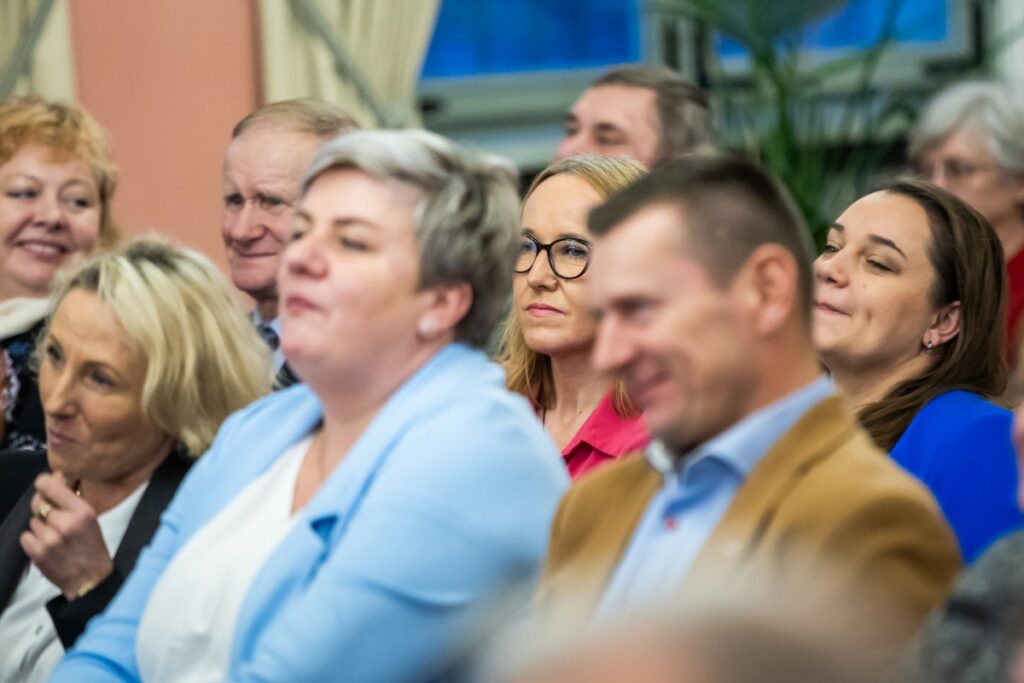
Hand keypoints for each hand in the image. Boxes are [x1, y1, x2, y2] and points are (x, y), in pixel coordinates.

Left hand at [19, 471, 113, 598]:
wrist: (90, 579)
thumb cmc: (92, 545)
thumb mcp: (90, 518)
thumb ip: (71, 499)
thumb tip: (56, 476)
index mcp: (81, 511)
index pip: (48, 484)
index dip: (45, 483)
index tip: (47, 485)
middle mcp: (64, 522)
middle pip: (37, 502)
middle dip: (43, 506)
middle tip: (53, 516)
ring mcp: (49, 539)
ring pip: (32, 521)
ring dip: (41, 526)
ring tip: (55, 536)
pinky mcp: (37, 553)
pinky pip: (26, 536)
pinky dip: (34, 540)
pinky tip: (47, 545)